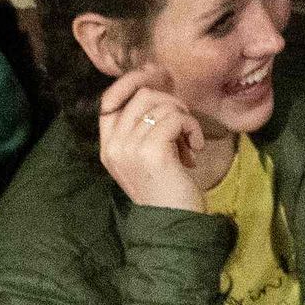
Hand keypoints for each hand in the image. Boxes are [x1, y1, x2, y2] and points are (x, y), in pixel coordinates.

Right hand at [97, 74, 209, 214]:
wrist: (174, 226)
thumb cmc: (167, 189)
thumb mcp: (147, 155)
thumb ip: (143, 126)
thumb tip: (155, 81)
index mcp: (108, 147)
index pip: (109, 99)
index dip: (132, 82)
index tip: (157, 78)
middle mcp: (114, 147)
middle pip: (140, 95)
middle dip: (170, 103)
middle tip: (184, 126)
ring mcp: (130, 149)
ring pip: (160, 104)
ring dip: (183, 117)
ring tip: (190, 142)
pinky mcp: (151, 152)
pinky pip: (175, 117)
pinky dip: (192, 128)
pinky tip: (196, 148)